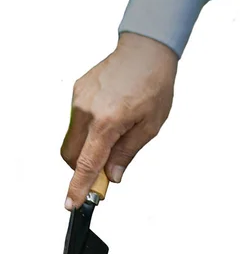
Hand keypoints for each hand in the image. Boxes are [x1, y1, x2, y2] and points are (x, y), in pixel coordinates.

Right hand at [61, 33, 177, 208]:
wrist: (146, 50)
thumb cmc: (153, 85)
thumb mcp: (149, 127)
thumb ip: (127, 153)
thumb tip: (113, 175)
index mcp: (107, 121)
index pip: (87, 163)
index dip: (79, 186)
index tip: (73, 203)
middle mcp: (87, 110)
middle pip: (71, 155)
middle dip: (83, 169)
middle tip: (106, 172)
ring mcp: (78, 99)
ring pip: (72, 139)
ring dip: (87, 150)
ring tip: (114, 140)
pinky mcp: (77, 92)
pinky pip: (76, 122)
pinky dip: (88, 132)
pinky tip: (109, 122)